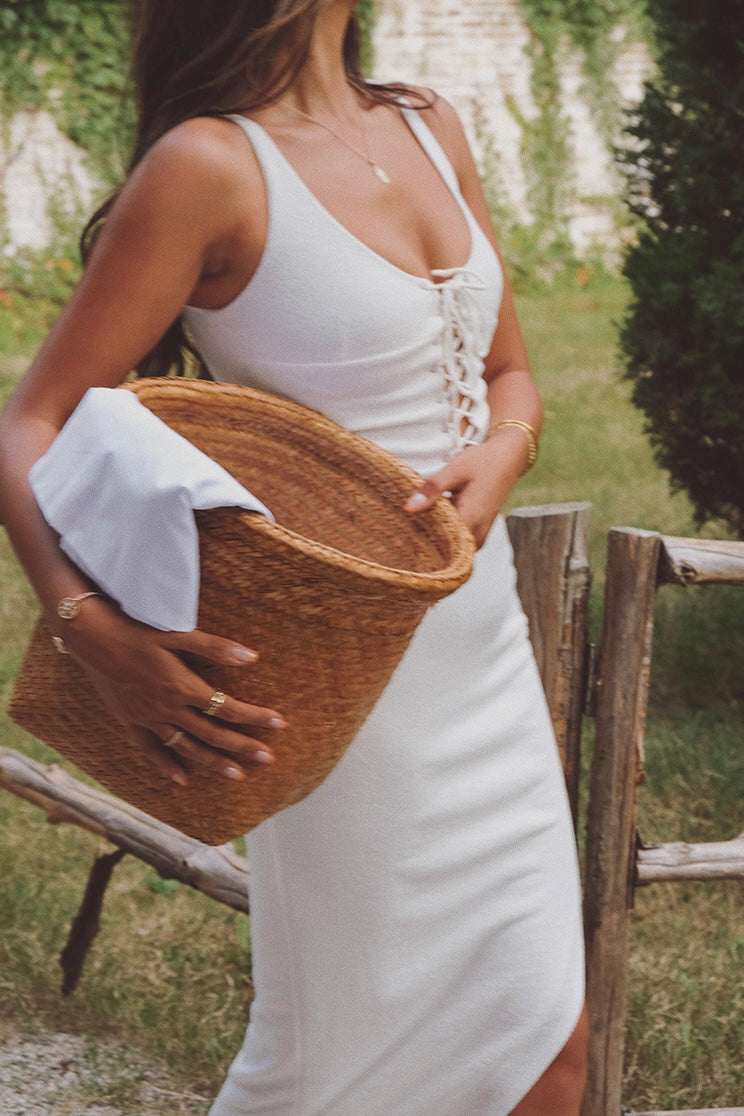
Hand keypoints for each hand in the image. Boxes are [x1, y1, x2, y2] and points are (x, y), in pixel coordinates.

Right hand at [58, 599, 285, 786]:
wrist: (89, 636)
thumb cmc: (135, 628)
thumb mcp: (177, 633)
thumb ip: (214, 648)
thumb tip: (251, 657)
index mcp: (182, 686)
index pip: (227, 707)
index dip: (255, 717)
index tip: (279, 724)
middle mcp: (167, 708)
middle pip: (212, 733)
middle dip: (243, 746)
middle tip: (268, 758)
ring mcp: (147, 718)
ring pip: (186, 748)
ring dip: (213, 762)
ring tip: (237, 775)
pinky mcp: (129, 721)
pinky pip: (151, 750)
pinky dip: (167, 766)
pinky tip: (183, 780)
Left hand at [404, 436, 523, 548]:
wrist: (509, 458)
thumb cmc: (483, 462)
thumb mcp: (454, 470)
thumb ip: (432, 490)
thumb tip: (409, 508)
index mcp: (471, 519)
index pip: (438, 543)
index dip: (417, 538)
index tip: (401, 531)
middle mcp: (477, 533)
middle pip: (444, 550)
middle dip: (423, 539)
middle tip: (403, 528)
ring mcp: (480, 536)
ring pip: (451, 547)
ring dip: (433, 536)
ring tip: (416, 521)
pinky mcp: (479, 533)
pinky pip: (458, 542)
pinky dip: (444, 532)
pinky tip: (431, 519)